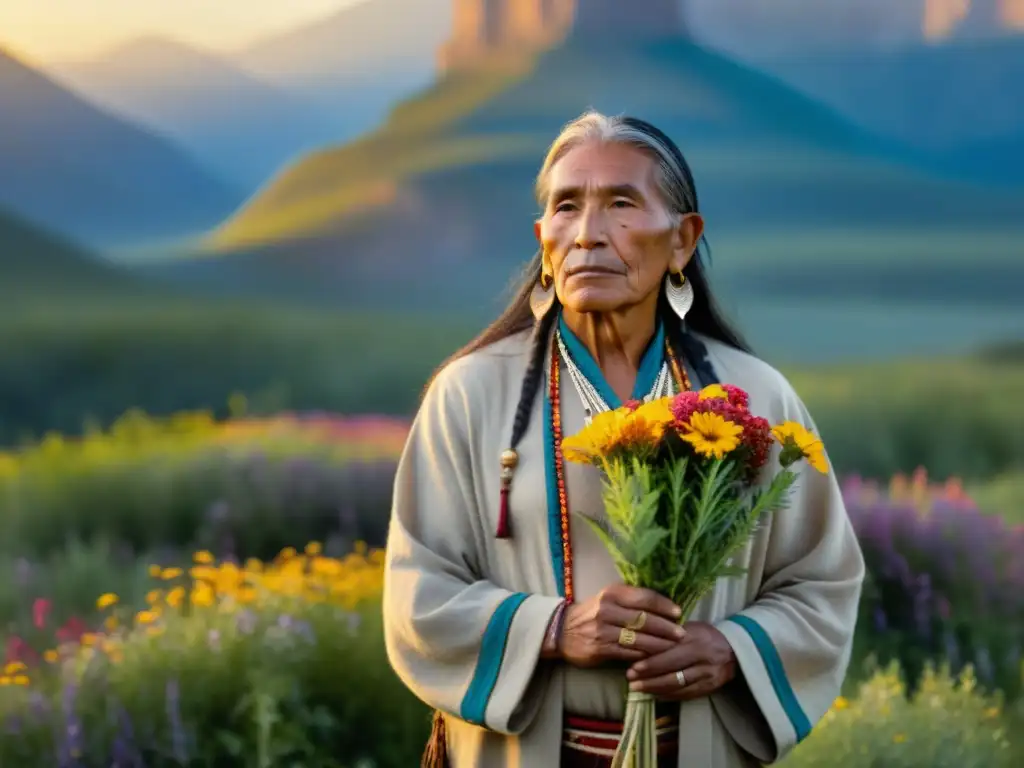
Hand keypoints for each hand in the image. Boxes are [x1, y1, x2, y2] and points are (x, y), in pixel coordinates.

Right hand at [557, 585, 684, 668]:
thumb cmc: (592, 613)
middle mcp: (607, 609)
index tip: (679, 612)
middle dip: (666, 627)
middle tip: (682, 633)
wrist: (562, 630)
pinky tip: (654, 658)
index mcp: (612, 593)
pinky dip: (644, 656)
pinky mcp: (600, 648)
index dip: (664, 605)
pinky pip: (629, 653)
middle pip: (645, 618)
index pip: (644, 597)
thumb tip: (663, 606)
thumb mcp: (608, 599)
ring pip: (639, 638)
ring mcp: (603, 630)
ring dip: (659, 644)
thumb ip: (631, 600)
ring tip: (673, 647)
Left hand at [625, 621, 736, 699]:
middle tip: (630, 680)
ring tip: (638, 689)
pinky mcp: (710, 688)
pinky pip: (686, 694)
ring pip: (678, 685)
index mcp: (695, 639)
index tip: (632, 667)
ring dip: (656, 689)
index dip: (650, 662)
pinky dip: (669, 696)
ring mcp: (707, 675)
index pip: (669, 652)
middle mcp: (702, 658)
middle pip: (672, 671)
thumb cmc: (705, 635)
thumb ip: (669, 635)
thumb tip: (641, 643)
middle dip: (649, 678)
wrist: (734, 650)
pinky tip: (655, 695)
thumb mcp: (689, 628)